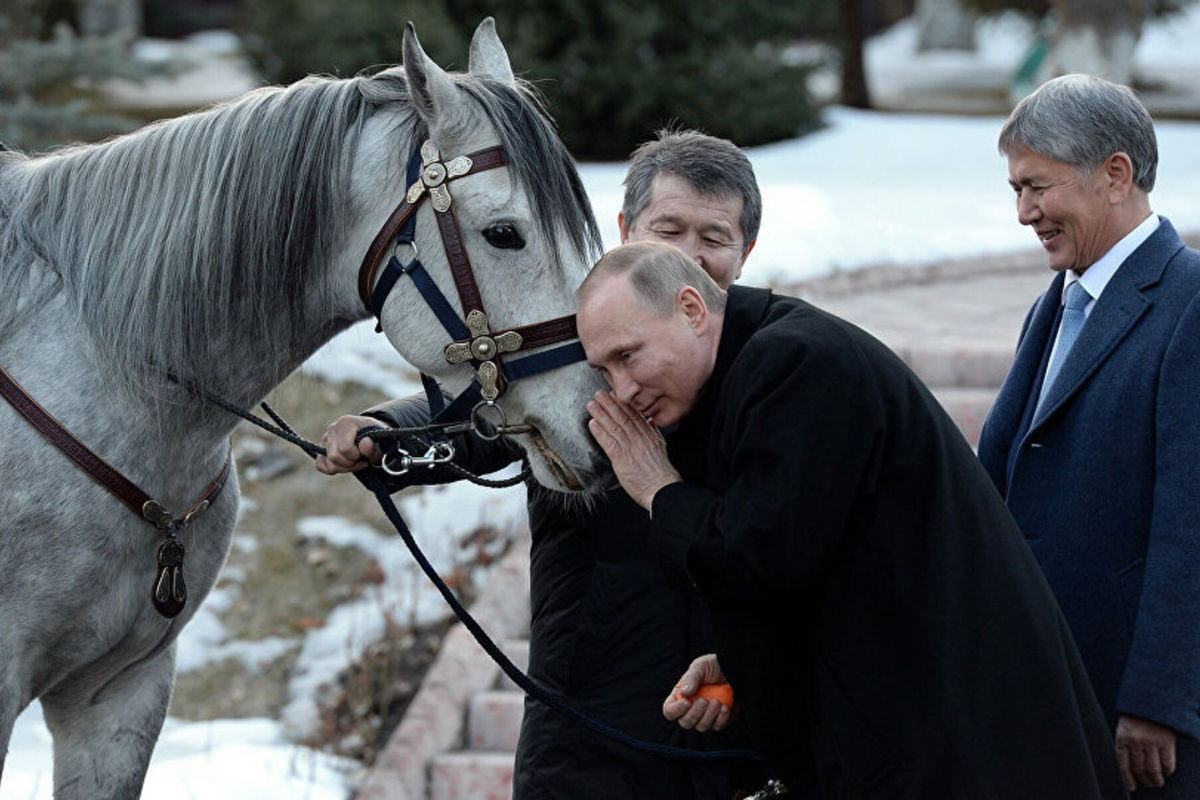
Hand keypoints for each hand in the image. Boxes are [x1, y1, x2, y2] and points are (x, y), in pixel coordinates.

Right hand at [315, 415, 382, 474]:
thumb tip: (365, 443)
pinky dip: (333, 469)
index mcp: (346, 422)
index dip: (356, 456)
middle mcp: (333, 428)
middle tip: (360, 460)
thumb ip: (373, 445)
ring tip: (354, 462)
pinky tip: (345, 465)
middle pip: (334, 456)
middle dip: (350, 463)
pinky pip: (320, 465)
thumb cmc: (374, 440)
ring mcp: (326, 438)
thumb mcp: (379, 443)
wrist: (370, 437)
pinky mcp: (322, 449)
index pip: (344, 448)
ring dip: (344, 467)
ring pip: (328, 463)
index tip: (365, 454)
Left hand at [586, 391, 680, 508]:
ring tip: (592, 404)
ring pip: (614, 427)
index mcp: (649, 435)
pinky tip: (592, 424)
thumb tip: (650, 423)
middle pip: (622, 417)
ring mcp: (630, 448)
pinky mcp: (622, 459)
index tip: (614, 394)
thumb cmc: (662, 473)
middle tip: (599, 393)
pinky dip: (600, 432)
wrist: (663, 489)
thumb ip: (654, 434)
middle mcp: (639, 439)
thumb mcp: (661, 448)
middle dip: (609, 404)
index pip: (634, 415)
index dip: (623, 404)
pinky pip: (609, 442)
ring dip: (601, 414)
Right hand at [663, 654, 733, 732]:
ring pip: (701, 727)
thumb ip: (691, 679)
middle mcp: (691, 709)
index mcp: (680, 696)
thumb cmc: (714, 666)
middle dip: (694, 714)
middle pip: (685, 723)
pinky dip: (721, 718)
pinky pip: (716, 726)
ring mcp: (705, 716)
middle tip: (704, 700)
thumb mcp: (701, 667)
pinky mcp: (719, 720)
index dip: (675, 710)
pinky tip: (725, 707)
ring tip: (717, 701)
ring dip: (709, 715)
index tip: (686, 702)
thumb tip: (683, 694)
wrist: (735, 670)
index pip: (669, 711)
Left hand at [1116, 714, 1176, 790]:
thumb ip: (1125, 744)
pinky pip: (1167, 763)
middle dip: (1144, 780)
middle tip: (1148, 784)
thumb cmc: (1136, 715)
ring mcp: (1151, 742)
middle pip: (1139, 769)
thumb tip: (1127, 767)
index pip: (1123, 764)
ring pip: (1153, 769)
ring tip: (1157, 782)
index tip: (1132, 787)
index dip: (1128, 779)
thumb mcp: (1124, 727)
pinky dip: (1168, 771)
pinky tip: (1167, 772)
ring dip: (1156, 780)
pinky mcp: (1166, 742)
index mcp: (1122, 738)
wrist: (1152, 699)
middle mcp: (1136, 742)